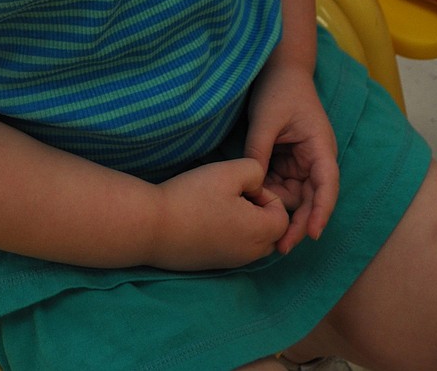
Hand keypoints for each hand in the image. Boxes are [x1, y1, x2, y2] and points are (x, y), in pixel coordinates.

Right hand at [149, 158, 289, 270]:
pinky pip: (235, 248)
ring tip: (218, 204)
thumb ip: (256, 170)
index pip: (283, 216)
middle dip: (258, 210)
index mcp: (260, 233)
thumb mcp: (229, 171)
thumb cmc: (193, 196)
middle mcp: (250, 254)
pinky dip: (229, 232)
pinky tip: (206, 218)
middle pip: (271, 231)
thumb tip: (259, 184)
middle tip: (232, 194)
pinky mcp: (214, 265)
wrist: (153, 227)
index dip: (266, 194)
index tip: (240, 186)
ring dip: (244, 221)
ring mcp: (232, 262)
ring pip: (253, 241)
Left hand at [244, 61, 338, 253]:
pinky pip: (283, 184)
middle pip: (312, 198)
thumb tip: (250, 184)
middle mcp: (316, 158)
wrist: (279, 70)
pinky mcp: (289, 161)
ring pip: (296, 195)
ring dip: (281, 209)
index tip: (311, 234)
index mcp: (320, 147)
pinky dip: (271, 194)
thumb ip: (259, 152)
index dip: (321, 211)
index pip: (327, 185)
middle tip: (280, 247)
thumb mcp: (265, 120)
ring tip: (262, 225)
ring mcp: (303, 161)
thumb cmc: (279, 90)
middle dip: (299, 222)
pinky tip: (257, 203)